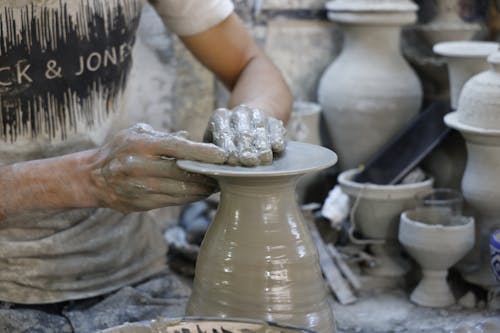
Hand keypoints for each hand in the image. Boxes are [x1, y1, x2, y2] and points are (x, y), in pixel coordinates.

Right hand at [90, 123, 226, 212]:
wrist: (92, 177)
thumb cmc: (120, 150)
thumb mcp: (137, 133)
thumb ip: (164, 136)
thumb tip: (191, 138)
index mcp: (141, 145)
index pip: (177, 147)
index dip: (201, 152)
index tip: (221, 155)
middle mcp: (141, 167)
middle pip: (183, 173)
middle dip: (207, 175)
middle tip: (225, 173)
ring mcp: (141, 188)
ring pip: (181, 191)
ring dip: (203, 189)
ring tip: (216, 185)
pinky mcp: (143, 204)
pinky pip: (173, 202)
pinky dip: (190, 198)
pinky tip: (201, 193)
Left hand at [204, 105, 285, 165]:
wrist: (251, 119)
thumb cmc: (227, 140)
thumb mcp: (214, 141)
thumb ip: (210, 152)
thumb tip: (208, 165)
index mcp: (220, 117)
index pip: (223, 133)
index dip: (228, 148)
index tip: (231, 161)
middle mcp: (239, 113)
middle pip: (243, 132)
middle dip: (246, 148)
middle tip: (248, 161)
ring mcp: (258, 115)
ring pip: (260, 130)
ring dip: (262, 145)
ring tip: (264, 159)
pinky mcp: (274, 120)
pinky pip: (276, 128)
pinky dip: (277, 137)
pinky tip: (277, 148)